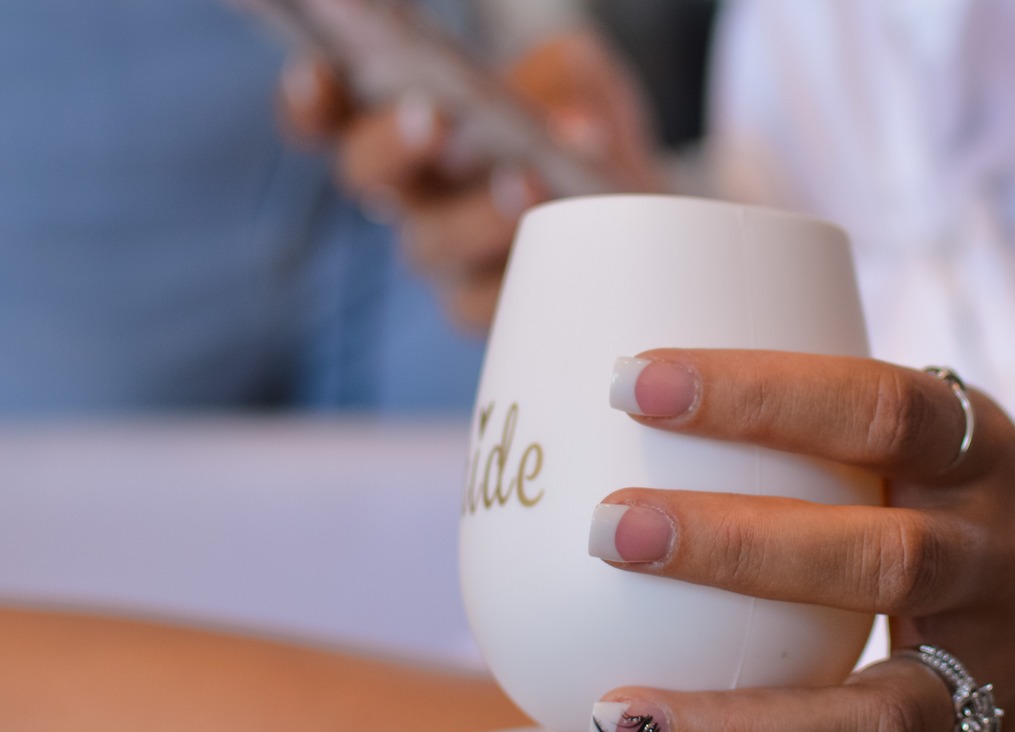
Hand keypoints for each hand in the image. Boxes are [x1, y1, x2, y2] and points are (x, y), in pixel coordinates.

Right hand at [277, 29, 663, 330]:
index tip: (317, 72)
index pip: (329, 115)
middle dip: (394, 144)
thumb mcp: (577, 83)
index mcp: (402, 125)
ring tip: (525, 181)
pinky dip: (524, 271)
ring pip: (430, 245)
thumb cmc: (583, 131)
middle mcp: (411, 193)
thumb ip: (558, 76)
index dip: (312, 100)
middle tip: (433, 117)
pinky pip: (487, 305)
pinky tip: (562, 244)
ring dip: (475, 213)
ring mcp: (448, 256)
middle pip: (367, 175)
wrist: (634, 208)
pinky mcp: (491, 310)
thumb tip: (565, 111)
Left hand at [582, 350, 1014, 731]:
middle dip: (738, 548)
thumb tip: (620, 403)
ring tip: (611, 719)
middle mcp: (999, 562)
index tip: (634, 379)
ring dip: (731, 722)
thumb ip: (823, 427)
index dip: (761, 391)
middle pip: (885, 559)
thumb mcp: (936, 432)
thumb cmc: (978, 497)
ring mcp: (994, 675)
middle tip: (612, 531)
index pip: (882, 408)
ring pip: (874, 717)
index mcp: (983, 455)